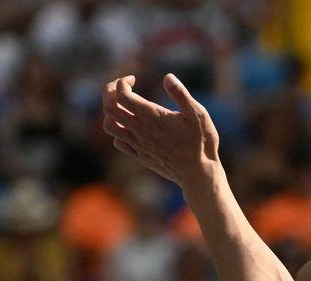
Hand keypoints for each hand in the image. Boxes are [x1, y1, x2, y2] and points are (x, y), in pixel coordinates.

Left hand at [101, 73, 218, 187]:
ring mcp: (138, 145)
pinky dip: (118, 130)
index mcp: (152, 117)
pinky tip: (130, 126)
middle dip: (110, 92)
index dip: (123, 82)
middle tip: (121, 87)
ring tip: (121, 105)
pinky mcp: (140, 156)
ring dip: (110, 112)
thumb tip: (168, 77)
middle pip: (109, 107)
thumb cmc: (201, 142)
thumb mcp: (198, 114)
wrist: (198, 173)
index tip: (133, 79)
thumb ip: (181, 94)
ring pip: (109, 126)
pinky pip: (118, 142)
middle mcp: (140, 130)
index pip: (121, 95)